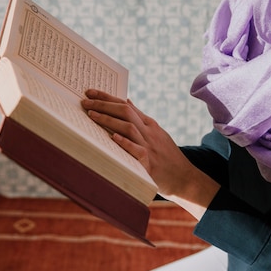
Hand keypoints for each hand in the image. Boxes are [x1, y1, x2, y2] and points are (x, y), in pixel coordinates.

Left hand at [81, 89, 219, 213]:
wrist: (185, 178)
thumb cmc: (167, 157)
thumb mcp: (156, 133)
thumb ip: (141, 118)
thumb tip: (126, 101)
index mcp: (149, 124)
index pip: (126, 105)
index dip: (107, 97)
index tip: (90, 92)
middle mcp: (149, 132)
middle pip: (125, 112)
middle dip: (104, 104)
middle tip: (85, 101)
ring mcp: (150, 147)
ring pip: (129, 127)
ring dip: (108, 120)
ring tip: (91, 115)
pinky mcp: (151, 164)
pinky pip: (138, 151)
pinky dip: (126, 143)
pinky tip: (113, 138)